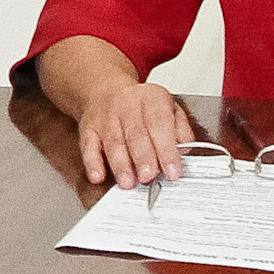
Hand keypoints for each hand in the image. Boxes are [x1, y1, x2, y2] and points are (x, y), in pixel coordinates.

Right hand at [74, 76, 197, 189]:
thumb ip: (181, 130)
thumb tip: (185, 153)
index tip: (172, 171)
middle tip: (149, 177)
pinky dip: (92, 162)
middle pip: (136, 134)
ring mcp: (106, 118)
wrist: (106, 91)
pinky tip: (98, 175)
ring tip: (127, 182)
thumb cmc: (142, 106)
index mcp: (152, 99)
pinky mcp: (88, 129)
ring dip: (120, 164)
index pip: (160, 124)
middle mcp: (127, 106)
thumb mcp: (169, 107)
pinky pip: (88, 146)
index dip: (166, 149)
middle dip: (143, 158)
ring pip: (113, 142)